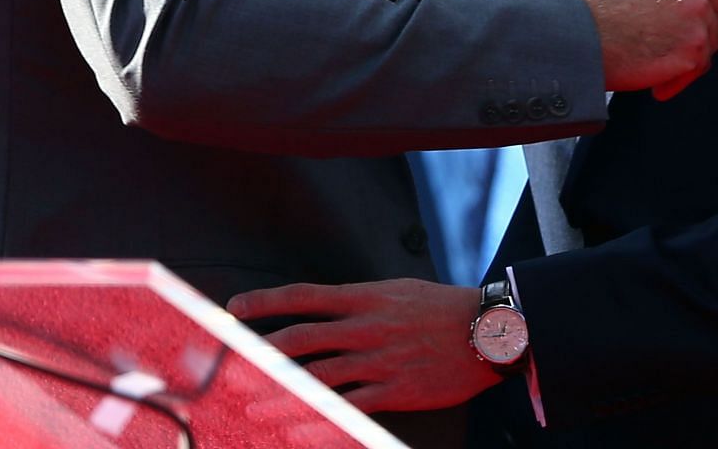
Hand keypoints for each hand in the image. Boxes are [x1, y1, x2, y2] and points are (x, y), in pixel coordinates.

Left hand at [227, 279, 500, 412]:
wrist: (488, 331)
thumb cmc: (442, 308)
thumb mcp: (397, 290)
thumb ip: (360, 299)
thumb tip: (324, 306)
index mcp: (365, 296)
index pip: (304, 296)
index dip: (265, 302)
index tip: (234, 309)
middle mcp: (367, 326)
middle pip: (302, 338)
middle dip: (261, 352)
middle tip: (229, 363)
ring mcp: (380, 360)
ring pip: (318, 377)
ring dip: (281, 392)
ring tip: (250, 404)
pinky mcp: (395, 389)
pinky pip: (349, 407)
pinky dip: (319, 418)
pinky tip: (297, 428)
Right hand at [581, 0, 717, 98]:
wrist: (583, 37)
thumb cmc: (601, 9)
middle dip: (708, 28)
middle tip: (685, 45)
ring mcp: (697, 9)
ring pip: (711, 40)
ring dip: (691, 55)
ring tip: (658, 62)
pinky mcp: (695, 43)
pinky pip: (699, 65)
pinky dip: (681, 78)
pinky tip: (658, 82)